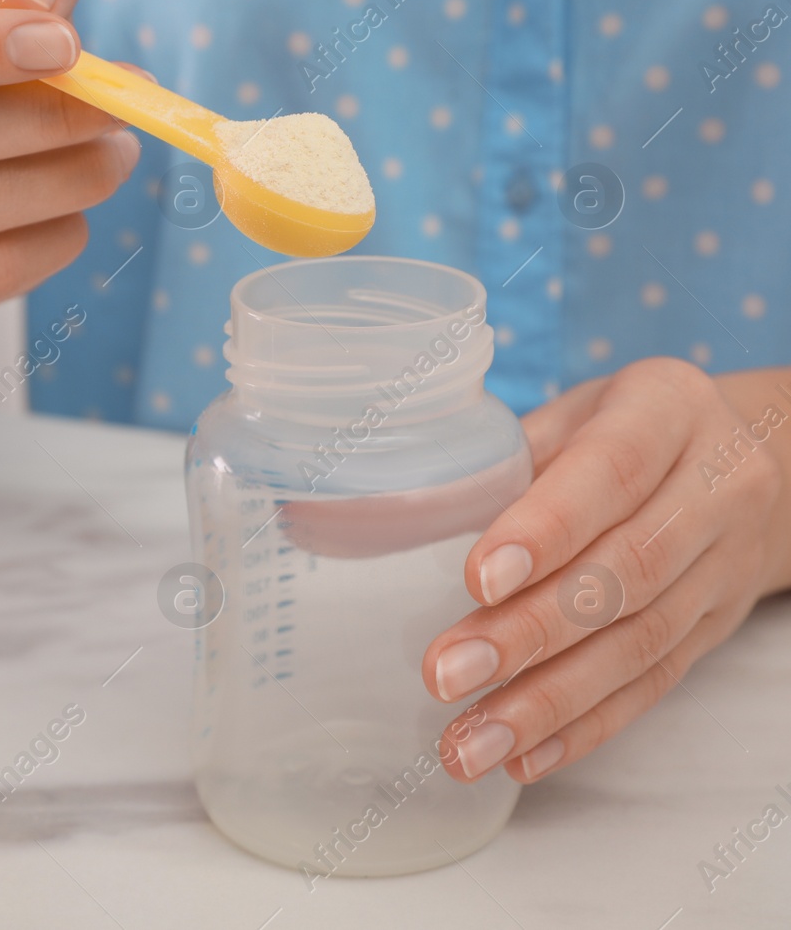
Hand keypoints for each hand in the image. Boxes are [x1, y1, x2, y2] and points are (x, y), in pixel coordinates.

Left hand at [422, 358, 788, 782]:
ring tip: (468, 743)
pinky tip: (523, 757)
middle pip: (625, 574)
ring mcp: (723, 568)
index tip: (476, 579)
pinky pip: (653, 686)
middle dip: (529, 633)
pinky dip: (585, 728)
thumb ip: (509, 455)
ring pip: (638, 645)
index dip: (545, 529)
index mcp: (668, 411)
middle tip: (445, 674)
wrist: (754, 458)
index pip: (611, 473)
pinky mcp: (715, 629)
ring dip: (546, 703)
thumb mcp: (575, 409)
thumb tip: (412, 510)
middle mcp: (714, 490)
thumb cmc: (624, 427)